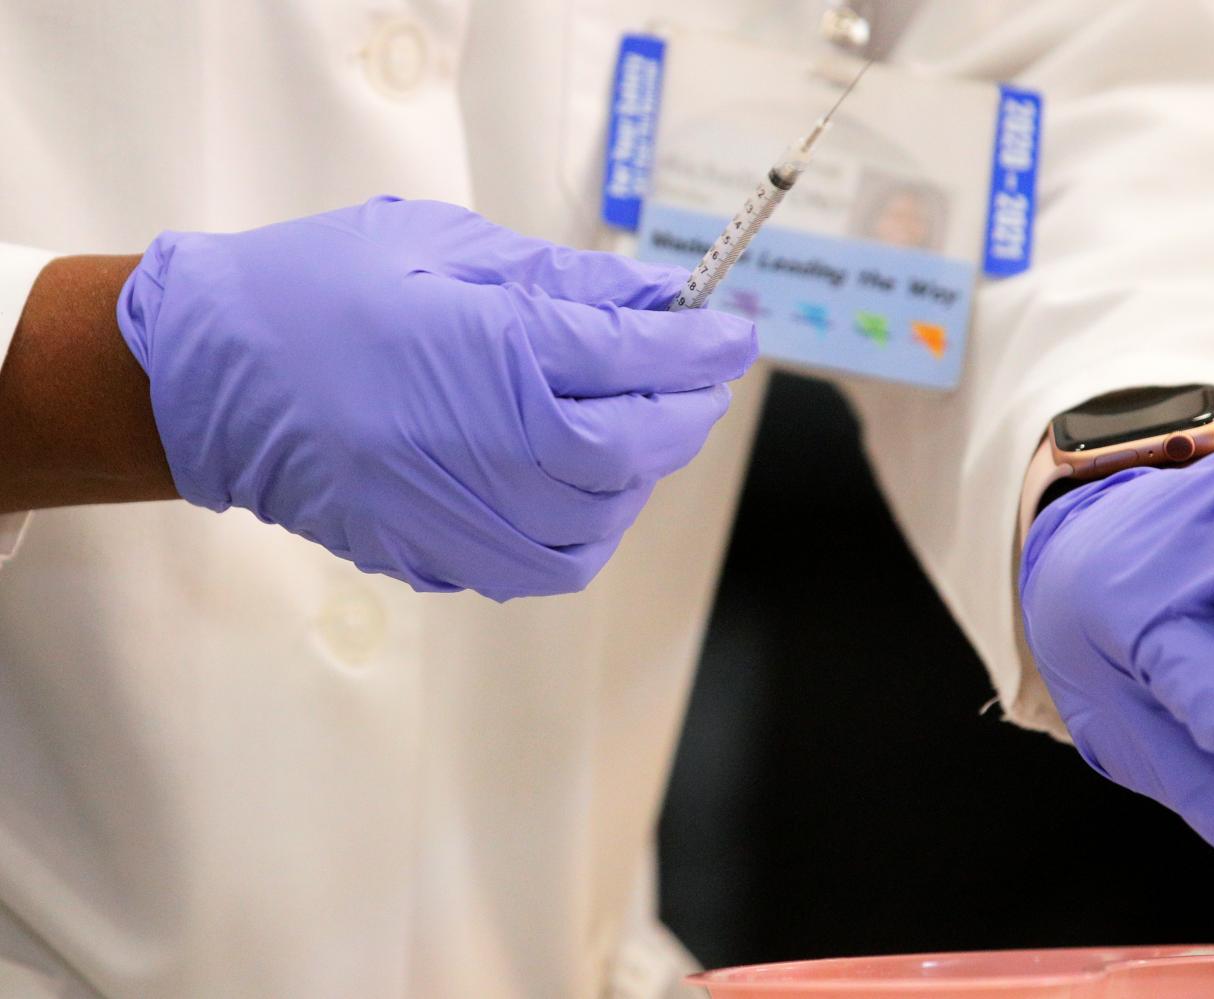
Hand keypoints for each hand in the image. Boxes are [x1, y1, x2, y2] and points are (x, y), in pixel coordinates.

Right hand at [116, 196, 755, 599]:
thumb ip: (561, 280)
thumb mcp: (441, 250)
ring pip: (604, 517)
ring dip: (643, 473)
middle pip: (636, 446)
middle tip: (698, 377)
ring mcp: (463, 514)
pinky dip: (591, 530)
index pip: (637, 357)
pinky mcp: (438, 557)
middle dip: (685, 408)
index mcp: (492, 352)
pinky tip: (585, 488)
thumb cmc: (315, 291)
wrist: (209, 378)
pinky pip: (552, 564)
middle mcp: (491, 445)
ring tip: (640, 427)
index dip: (702, 345)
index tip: (734, 331)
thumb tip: (654, 299)